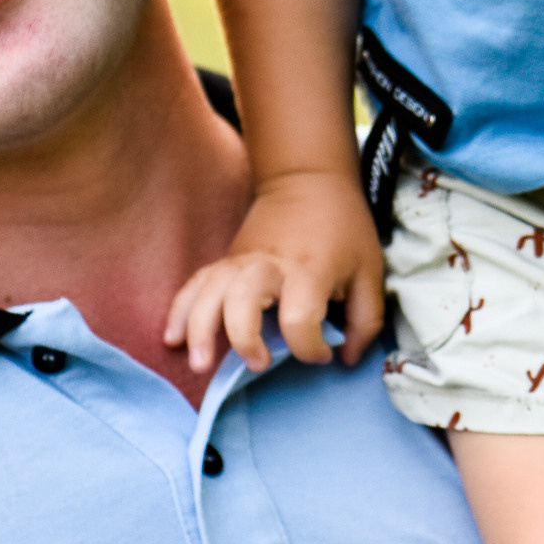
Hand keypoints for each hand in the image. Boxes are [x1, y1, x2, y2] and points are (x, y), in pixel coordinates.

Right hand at [164, 169, 387, 377]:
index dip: (311, 348)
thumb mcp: (371, 272)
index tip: (323, 354)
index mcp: (310, 270)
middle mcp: (270, 264)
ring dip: (200, 328)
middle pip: (243, 299)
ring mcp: (242, 260)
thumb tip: (347, 360)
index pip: (301, 319)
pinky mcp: (226, 260)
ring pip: (209, 291)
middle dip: (243, 337)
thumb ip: (367, 322)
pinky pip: (195, 284)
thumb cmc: (344, 229)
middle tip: (256, 364)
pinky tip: (173, 338)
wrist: (309, 179)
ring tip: (199, 365)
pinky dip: (180, 310)